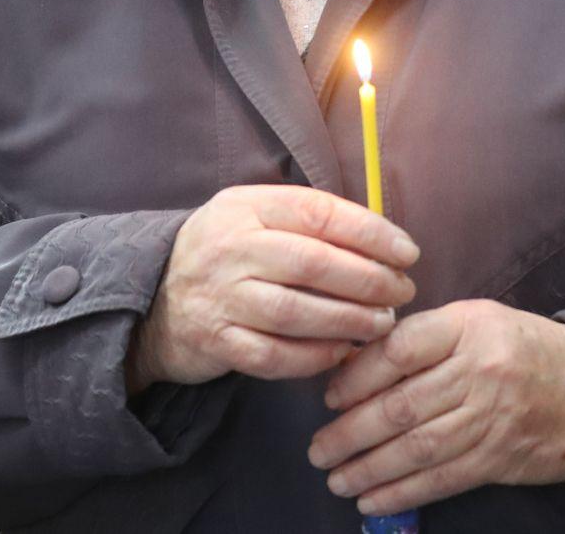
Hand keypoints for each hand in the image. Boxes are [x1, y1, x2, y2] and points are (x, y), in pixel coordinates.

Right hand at [126, 185, 418, 392]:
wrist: (156, 298)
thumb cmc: (226, 252)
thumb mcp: (255, 215)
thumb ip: (308, 219)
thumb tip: (382, 237)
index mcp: (247, 207)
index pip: (319, 213)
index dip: (371, 233)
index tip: (408, 253)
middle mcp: (231, 248)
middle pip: (314, 264)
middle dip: (370, 280)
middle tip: (403, 292)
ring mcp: (221, 297)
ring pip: (297, 312)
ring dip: (350, 321)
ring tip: (382, 324)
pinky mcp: (217, 342)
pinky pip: (276, 355)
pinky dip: (316, 356)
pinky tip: (343, 351)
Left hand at [308, 299, 564, 516]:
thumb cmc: (521, 348)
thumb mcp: (476, 321)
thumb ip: (423, 338)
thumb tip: (356, 365)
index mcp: (466, 327)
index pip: (399, 349)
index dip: (357, 376)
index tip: (329, 396)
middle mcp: (477, 371)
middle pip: (401, 405)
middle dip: (350, 432)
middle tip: (318, 448)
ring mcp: (489, 418)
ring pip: (416, 448)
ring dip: (368, 468)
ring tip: (336, 478)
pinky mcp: (498, 458)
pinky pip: (441, 479)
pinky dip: (402, 492)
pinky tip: (372, 500)